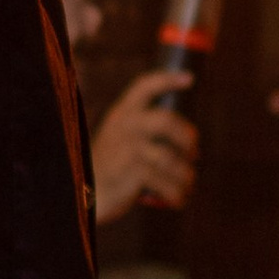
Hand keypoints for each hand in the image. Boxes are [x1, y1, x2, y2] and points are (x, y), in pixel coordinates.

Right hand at [91, 68, 198, 217]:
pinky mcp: (131, 172)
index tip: (189, 78)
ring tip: (187, 185)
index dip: (167, 79)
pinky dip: (176, 193)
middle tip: (194, 154)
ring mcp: (128, 148)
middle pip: (166, 121)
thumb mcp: (121, 139)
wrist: (84, 195)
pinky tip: (178, 199)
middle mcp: (125, 126)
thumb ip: (145, 131)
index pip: (144, 86)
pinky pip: (165, 182)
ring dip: (185, 175)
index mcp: (122, 114)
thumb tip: (188, 137)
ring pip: (170, 158)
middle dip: (187, 138)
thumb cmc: (110, 168)